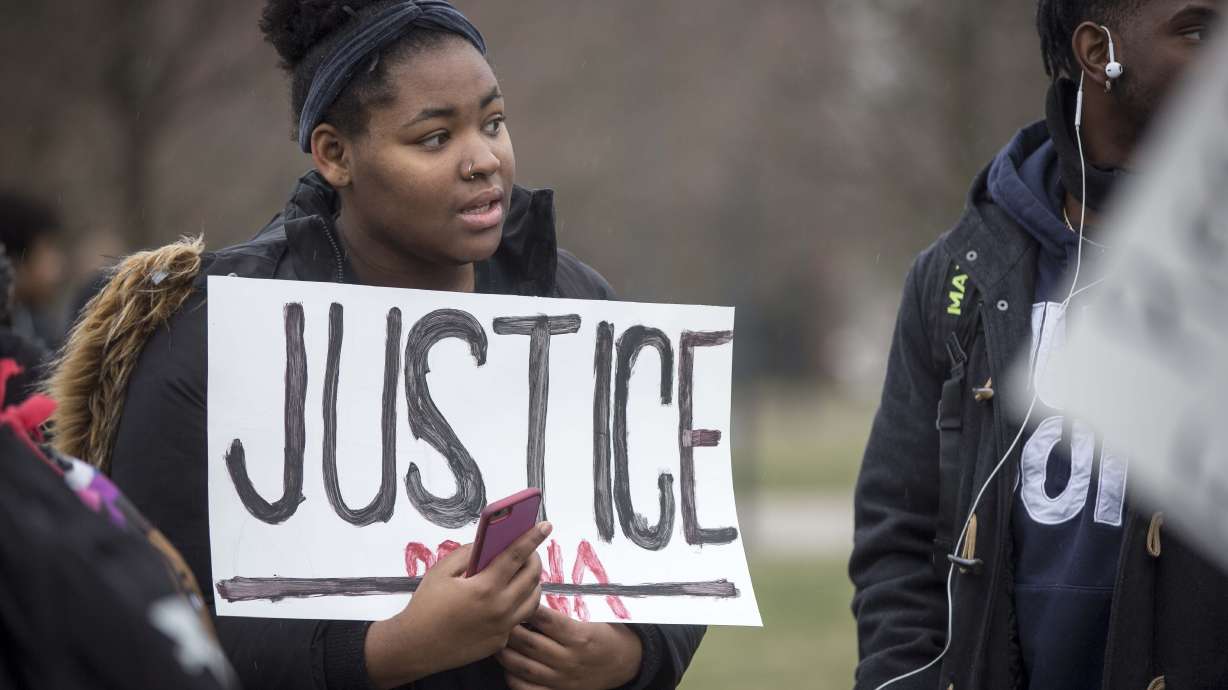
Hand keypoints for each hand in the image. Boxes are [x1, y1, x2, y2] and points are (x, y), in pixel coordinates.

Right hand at [364, 522, 550, 688]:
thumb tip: (487, 543)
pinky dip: (521, 602)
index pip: (517, 555)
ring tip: (523, 572)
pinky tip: (511, 595)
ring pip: (534, 599)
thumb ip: (468, 553)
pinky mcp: (501, 640)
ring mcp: (503, 627)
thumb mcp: (441, 571)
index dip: (533, 537)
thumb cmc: (425, 606)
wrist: (415, 647)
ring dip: (533, 581)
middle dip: (535, 558)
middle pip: (532, 576)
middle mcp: (500, 608)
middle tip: (529, 550)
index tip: (546, 525)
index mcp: (485, 587)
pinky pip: (520, 617)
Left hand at [497, 605, 642, 689]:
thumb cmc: (606, 635)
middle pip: (529, 644)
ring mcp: (562, 680)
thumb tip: (535, 593)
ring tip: (496, 640)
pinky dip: (512, 679)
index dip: (526, 608)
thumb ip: (566, 609)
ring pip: (523, 667)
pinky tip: (507, 666)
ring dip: (505, 653)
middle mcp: (569, 659)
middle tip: (498, 617)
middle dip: (509, 629)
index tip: (515, 598)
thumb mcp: (594, 617)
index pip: (545, 620)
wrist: (626, 663)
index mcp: (580, 636)